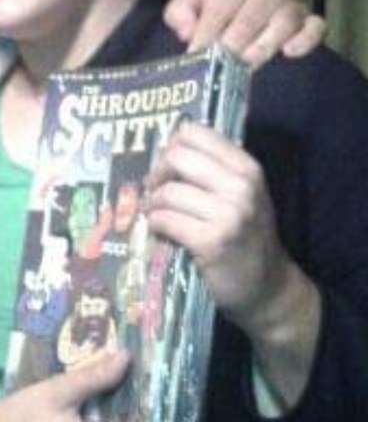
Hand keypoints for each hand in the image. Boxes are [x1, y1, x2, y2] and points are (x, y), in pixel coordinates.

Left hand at [145, 121, 320, 405]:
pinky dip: (155, 225)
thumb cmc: (248, 237)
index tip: (169, 167)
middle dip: (158, 174)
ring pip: (167, 192)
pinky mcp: (211, 242)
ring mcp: (228, 215)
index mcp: (247, 168)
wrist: (270, 289)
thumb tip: (163, 151)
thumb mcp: (242, 195)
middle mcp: (241, 186)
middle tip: (156, 192)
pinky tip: (162, 232)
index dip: (172, 147)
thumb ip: (211, 170)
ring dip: (152, 204)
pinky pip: (164, 220)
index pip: (194, 133)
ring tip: (157, 215)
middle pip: (176, 157)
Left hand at [163, 0, 325, 67]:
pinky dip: (306, 39)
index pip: (221, 6)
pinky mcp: (305, 20)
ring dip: (264, 45)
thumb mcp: (186, 3)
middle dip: (235, 41)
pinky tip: (289, 52)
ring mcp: (287, 3)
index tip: (197, 52)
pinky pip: (315, 27)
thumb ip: (179, 11)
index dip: (208, 30)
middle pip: (253, 14)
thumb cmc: (210, 6)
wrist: (235, 8)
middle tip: (221, 63)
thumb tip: (188, 31)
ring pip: (284, 21)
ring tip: (246, 64)